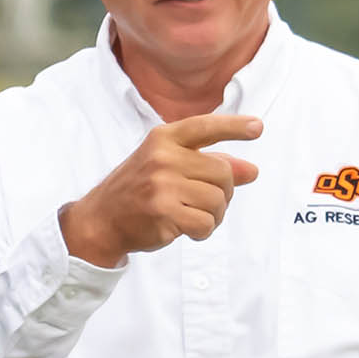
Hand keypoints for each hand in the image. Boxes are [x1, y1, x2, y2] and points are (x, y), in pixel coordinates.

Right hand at [59, 113, 260, 265]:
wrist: (101, 219)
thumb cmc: (139, 191)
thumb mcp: (169, 167)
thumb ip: (209, 164)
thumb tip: (251, 171)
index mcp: (163, 139)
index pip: (204, 127)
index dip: (233, 127)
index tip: (257, 128)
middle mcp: (163, 156)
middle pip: (222, 173)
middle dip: (223, 192)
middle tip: (205, 202)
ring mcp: (162, 183)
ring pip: (218, 200)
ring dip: (214, 215)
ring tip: (194, 216)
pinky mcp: (163, 211)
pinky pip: (206, 223)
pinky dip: (203, 231)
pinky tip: (187, 228)